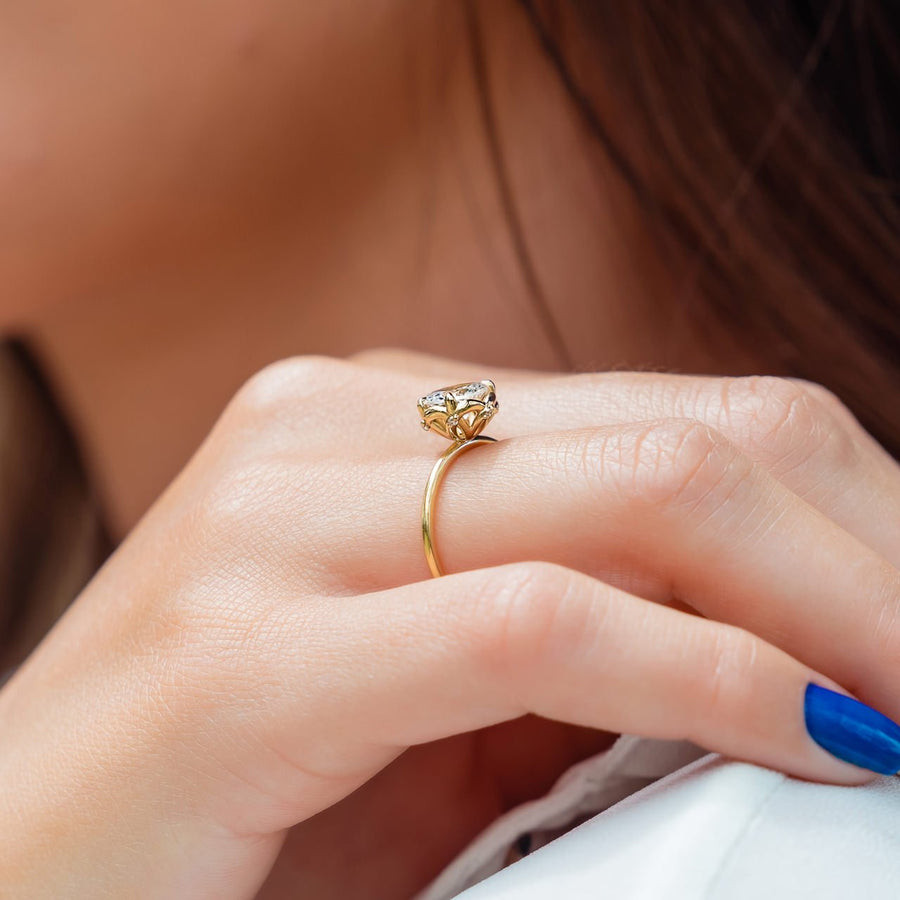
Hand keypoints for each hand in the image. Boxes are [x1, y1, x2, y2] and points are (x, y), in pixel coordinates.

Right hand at [2, 350, 899, 898]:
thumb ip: (580, 624)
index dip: (834, 510)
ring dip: (816, 608)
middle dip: (858, 551)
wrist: (17, 855)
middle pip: (684, 435)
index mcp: (380, 413)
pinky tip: (806, 736)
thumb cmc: (245, 780)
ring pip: (630, 500)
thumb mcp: (441, 676)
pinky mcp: (245, 645)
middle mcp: (333, 423)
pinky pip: (531, 622)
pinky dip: (697, 678)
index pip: (673, 412)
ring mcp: (280, 514)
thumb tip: (776, 641)